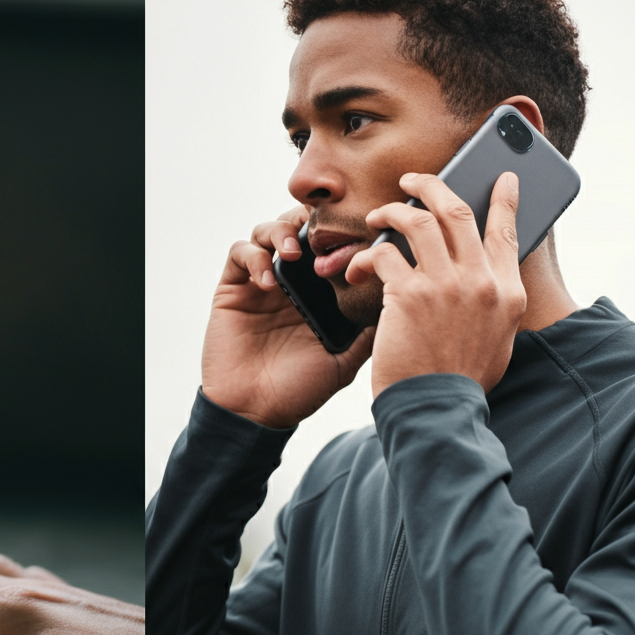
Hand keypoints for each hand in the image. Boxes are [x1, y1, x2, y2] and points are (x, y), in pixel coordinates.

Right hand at [201, 205, 373, 428]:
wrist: (254, 413)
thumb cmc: (298, 391)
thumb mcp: (345, 361)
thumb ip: (367, 332)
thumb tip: (402, 301)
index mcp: (317, 294)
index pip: (330, 246)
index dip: (341, 231)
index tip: (356, 231)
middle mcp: (289, 283)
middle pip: (298, 228)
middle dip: (310, 221)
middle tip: (323, 233)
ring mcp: (259, 284)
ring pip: (267, 231)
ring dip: (281, 232)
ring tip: (293, 253)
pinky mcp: (232, 289)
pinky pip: (239, 253)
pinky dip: (254, 256)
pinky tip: (268, 280)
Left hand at [345, 172, 524, 398]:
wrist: (437, 411)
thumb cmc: (458, 381)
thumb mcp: (496, 340)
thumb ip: (491, 304)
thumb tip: (482, 280)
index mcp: (507, 292)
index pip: (508, 232)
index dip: (505, 199)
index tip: (504, 178)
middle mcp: (482, 281)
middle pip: (458, 212)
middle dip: (432, 186)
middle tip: (413, 180)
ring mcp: (446, 285)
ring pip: (417, 220)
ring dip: (393, 211)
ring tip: (378, 215)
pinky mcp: (409, 296)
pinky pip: (383, 256)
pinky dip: (366, 257)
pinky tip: (357, 267)